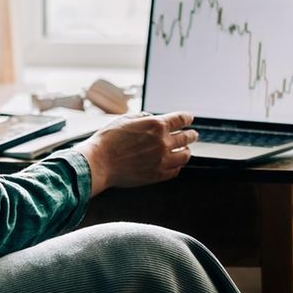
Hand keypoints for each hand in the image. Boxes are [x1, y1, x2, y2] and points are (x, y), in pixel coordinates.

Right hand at [75, 111, 197, 195]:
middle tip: (192, 134)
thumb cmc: (108, 140)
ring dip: (186, 151)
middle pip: (187, 137)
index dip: (187, 117)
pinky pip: (175, 170)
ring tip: (185, 150)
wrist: (99, 162)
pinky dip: (177, 166)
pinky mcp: (158, 175)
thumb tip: (151, 118)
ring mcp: (162, 160)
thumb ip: (143, 117)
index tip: (189, 118)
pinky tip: (174, 164)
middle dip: (191, 135)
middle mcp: (163, 142)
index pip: (181, 119)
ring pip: (185, 156)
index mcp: (156, 125)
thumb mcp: (125, 119)